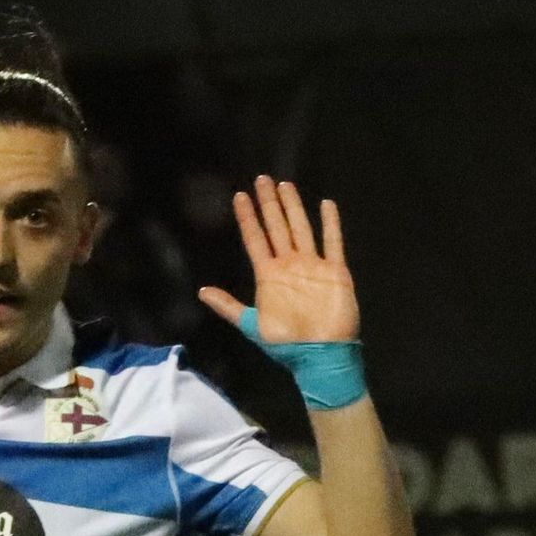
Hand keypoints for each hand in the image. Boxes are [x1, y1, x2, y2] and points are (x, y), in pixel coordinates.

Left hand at [198, 176, 358, 344]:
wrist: (319, 356)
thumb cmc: (285, 344)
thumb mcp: (251, 325)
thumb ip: (228, 306)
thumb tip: (201, 291)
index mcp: (269, 276)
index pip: (255, 239)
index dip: (248, 218)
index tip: (240, 196)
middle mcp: (289, 265)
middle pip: (277, 227)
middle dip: (269, 204)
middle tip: (262, 179)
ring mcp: (312, 266)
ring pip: (301, 228)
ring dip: (293, 207)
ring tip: (285, 185)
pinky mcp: (334, 271)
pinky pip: (332, 242)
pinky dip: (330, 224)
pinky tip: (326, 205)